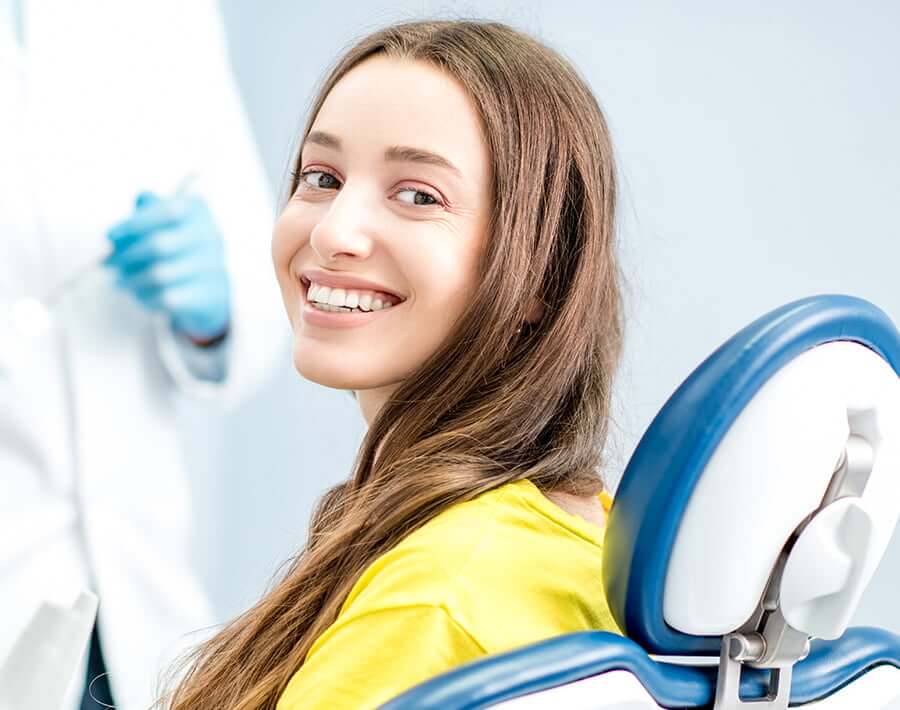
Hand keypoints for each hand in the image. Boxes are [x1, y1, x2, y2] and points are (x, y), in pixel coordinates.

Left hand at [105, 192, 230, 342]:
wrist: (210, 285)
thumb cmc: (175, 244)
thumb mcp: (162, 220)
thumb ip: (145, 212)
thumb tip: (123, 221)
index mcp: (197, 211)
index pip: (165, 211)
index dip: (134, 224)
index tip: (109, 236)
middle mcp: (211, 235)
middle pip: (159, 244)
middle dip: (126, 255)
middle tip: (108, 264)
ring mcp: (214, 266)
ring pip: (160, 275)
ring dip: (132, 279)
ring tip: (119, 282)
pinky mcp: (211, 294)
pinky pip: (168, 298)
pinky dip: (147, 297)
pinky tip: (139, 295)